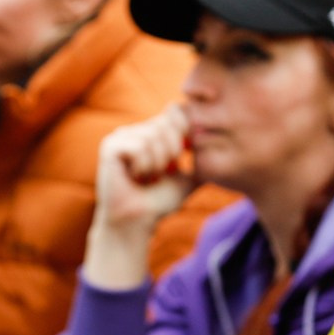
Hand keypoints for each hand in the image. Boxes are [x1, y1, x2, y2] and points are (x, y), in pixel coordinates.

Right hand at [94, 107, 193, 234]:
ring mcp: (119, 137)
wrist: (138, 222)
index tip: (178, 161)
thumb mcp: (188, 179)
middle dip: (171, 153)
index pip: (175, 113)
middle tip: (158, 174)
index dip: (183, 134)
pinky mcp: (110, 147)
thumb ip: (202, 163)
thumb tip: (223, 150)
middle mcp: (133, 130)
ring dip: (156, 164)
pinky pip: (140, 146)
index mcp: (149, 133)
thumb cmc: (158, 202)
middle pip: (166, 124)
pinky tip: (134, 177)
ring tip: (145, 177)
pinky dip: (144, 166)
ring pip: (153, 136)